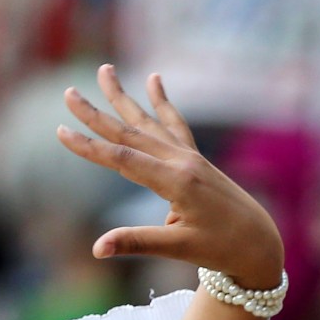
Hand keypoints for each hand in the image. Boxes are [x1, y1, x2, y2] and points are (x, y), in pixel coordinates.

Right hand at [56, 66, 284, 289]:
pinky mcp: (196, 159)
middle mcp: (182, 162)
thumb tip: (97, 249)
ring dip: (124, 97)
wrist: (260, 243)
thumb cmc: (221, 249)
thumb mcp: (178, 249)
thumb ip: (137, 242)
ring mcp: (190, 157)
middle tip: (67, 93)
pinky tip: (155, 80)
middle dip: (96, 114)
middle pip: (130, 133)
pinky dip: (162, 102)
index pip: (122, 159)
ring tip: (105, 69)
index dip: (89, 146)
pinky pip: (175, 125)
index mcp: (176, 182)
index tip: (60, 131)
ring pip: (149, 122)